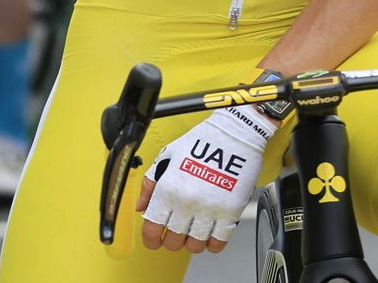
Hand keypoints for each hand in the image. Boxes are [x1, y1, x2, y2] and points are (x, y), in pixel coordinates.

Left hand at [137, 106, 275, 252]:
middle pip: (172, 241)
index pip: (151, 230)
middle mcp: (186, 202)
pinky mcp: (230, 210)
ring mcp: (209, 208)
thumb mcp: (167, 156)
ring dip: (193, 242)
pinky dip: (213, 244)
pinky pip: (218, 242)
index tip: (155, 240)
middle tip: (179, 230)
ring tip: (197, 231)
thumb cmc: (203, 141)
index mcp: (168, 190)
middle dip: (173, 239)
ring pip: (194, 245)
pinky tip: (213, 234)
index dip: (151, 240)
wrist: (236, 132)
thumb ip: (149, 184)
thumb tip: (141, 207)